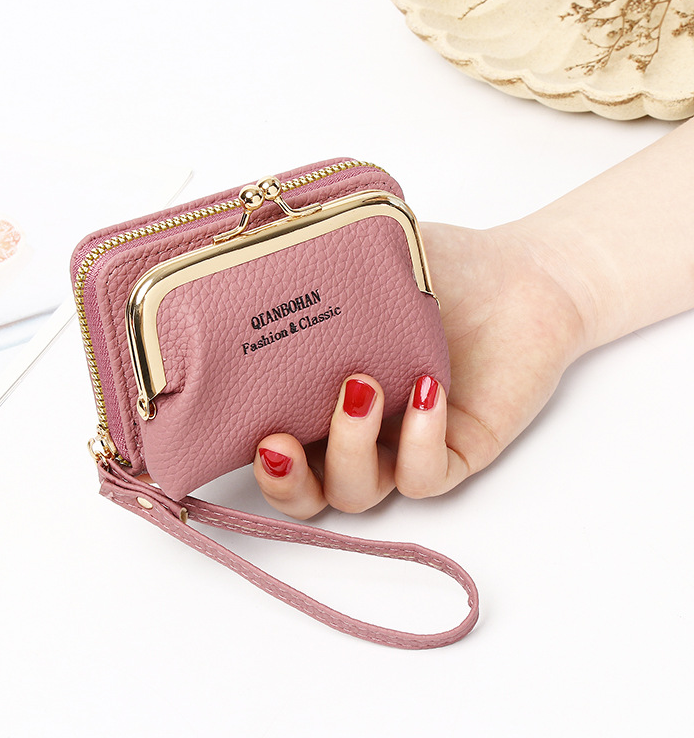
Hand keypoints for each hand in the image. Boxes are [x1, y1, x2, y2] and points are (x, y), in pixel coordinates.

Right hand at [251, 221, 587, 518]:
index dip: (245, 448)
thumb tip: (247, 259)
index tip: (229, 418)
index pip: (273, 440)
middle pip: (306, 491)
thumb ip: (309, 266)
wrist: (522, 276)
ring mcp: (402, 446)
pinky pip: (423, 476)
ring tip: (361, 387)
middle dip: (283, 482)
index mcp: (322, 394)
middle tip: (275, 443)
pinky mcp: (454, 454)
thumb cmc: (442, 270)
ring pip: (357, 493)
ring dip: (348, 452)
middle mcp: (357, 430)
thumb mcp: (363, 261)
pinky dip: (417, 442)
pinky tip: (424, 391)